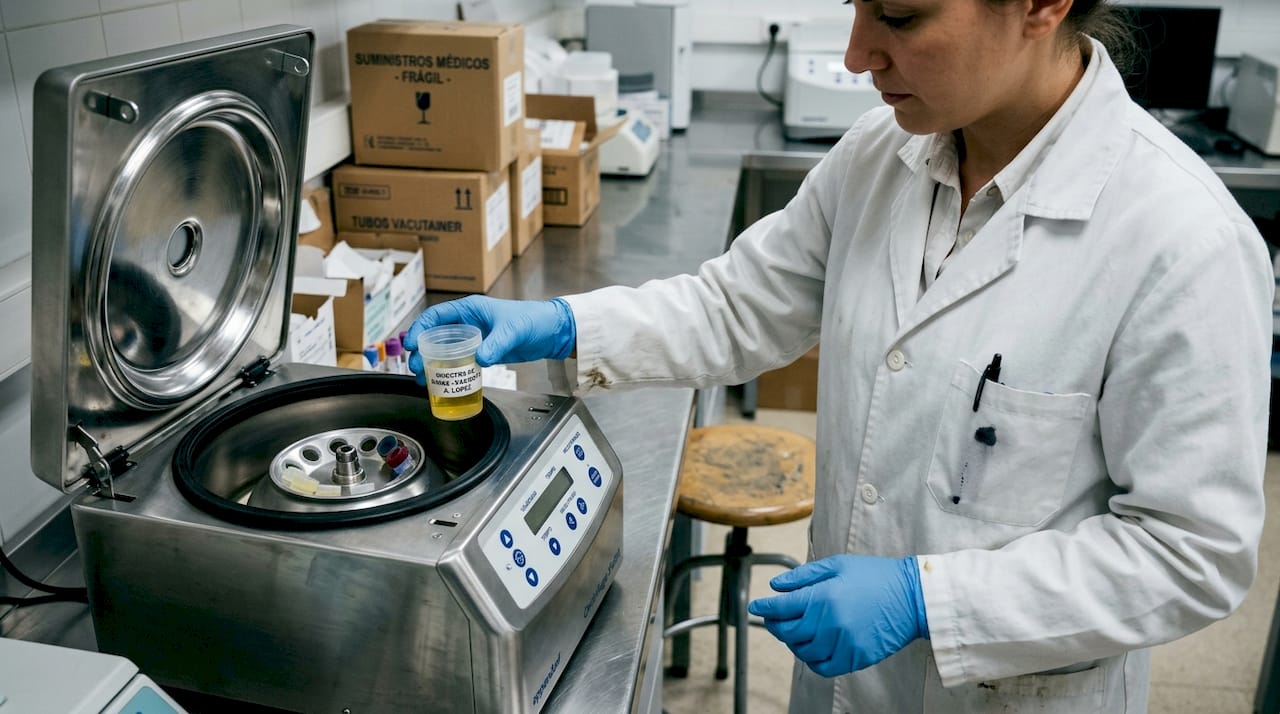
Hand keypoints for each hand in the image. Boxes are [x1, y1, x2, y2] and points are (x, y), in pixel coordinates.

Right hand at [404, 296, 575, 382]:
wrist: (552, 331)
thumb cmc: (533, 320)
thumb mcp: (513, 330)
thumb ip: (496, 344)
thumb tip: (479, 360)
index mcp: (471, 309)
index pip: (437, 316)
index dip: (420, 328)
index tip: (410, 344)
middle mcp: (469, 322)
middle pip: (437, 336)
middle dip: (422, 351)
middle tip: (416, 367)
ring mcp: (476, 338)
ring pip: (446, 350)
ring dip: (433, 364)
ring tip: (423, 379)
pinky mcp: (484, 351)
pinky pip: (461, 361)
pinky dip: (450, 371)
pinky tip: (443, 382)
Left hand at [747, 555, 927, 677]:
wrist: (912, 597)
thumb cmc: (875, 576)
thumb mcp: (838, 565)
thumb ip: (803, 576)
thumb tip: (776, 586)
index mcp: (823, 597)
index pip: (781, 607)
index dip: (764, 608)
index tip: (755, 607)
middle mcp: (830, 623)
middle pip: (788, 631)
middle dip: (775, 624)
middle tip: (773, 618)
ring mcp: (843, 643)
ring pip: (802, 651)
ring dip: (793, 642)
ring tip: (795, 631)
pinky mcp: (855, 658)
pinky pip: (822, 667)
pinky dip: (812, 660)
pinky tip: (812, 648)